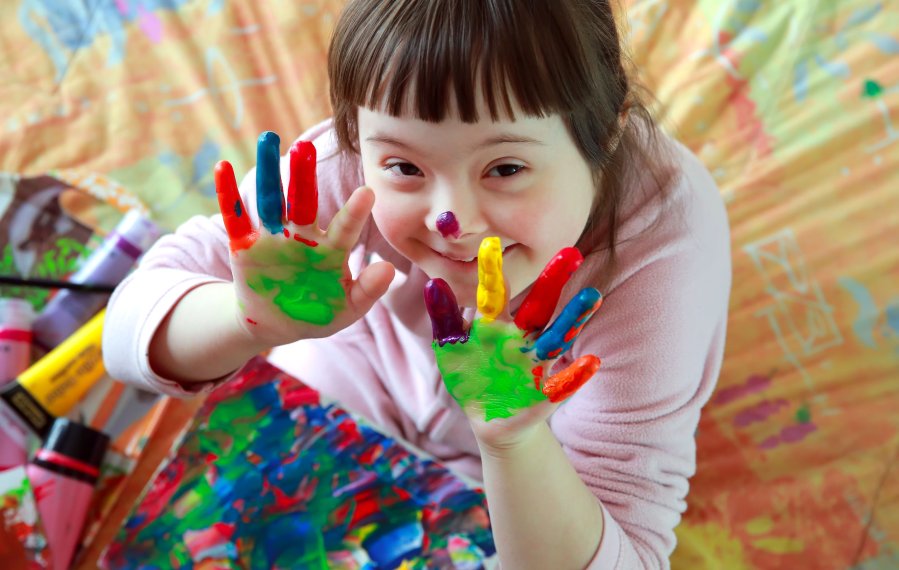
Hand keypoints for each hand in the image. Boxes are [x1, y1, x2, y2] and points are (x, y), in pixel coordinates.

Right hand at [215, 131, 394, 346]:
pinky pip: (236, 218)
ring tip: (268, 140)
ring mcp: (274, 239)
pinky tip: (223, 167)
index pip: (345, 228)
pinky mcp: (245, 246)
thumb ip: (368, 291)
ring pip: (271, 200)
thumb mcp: (347, 309)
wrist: (277, 324)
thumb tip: (390, 269)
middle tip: (305, 147)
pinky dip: (228, 194)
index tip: (368, 193)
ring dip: (268, 172)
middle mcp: (303, 236)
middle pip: (304, 201)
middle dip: (304, 175)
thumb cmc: (319, 313)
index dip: (355, 212)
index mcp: (331, 249)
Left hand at [424, 238, 602, 449]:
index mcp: (495, 324)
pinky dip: (576, 374)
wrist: (489, 419)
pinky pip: (563, 382)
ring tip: (592, 296)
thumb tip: (433, 283)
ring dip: (574, 318)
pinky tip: (591, 362)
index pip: (495, 292)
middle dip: (553, 281)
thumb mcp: (451, 348)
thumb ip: (444, 318)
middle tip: (571, 252)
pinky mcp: (546, 392)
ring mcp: (536, 363)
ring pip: (557, 336)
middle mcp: (521, 337)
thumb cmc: (470, 376)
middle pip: (539, 305)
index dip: (492, 270)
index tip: (491, 242)